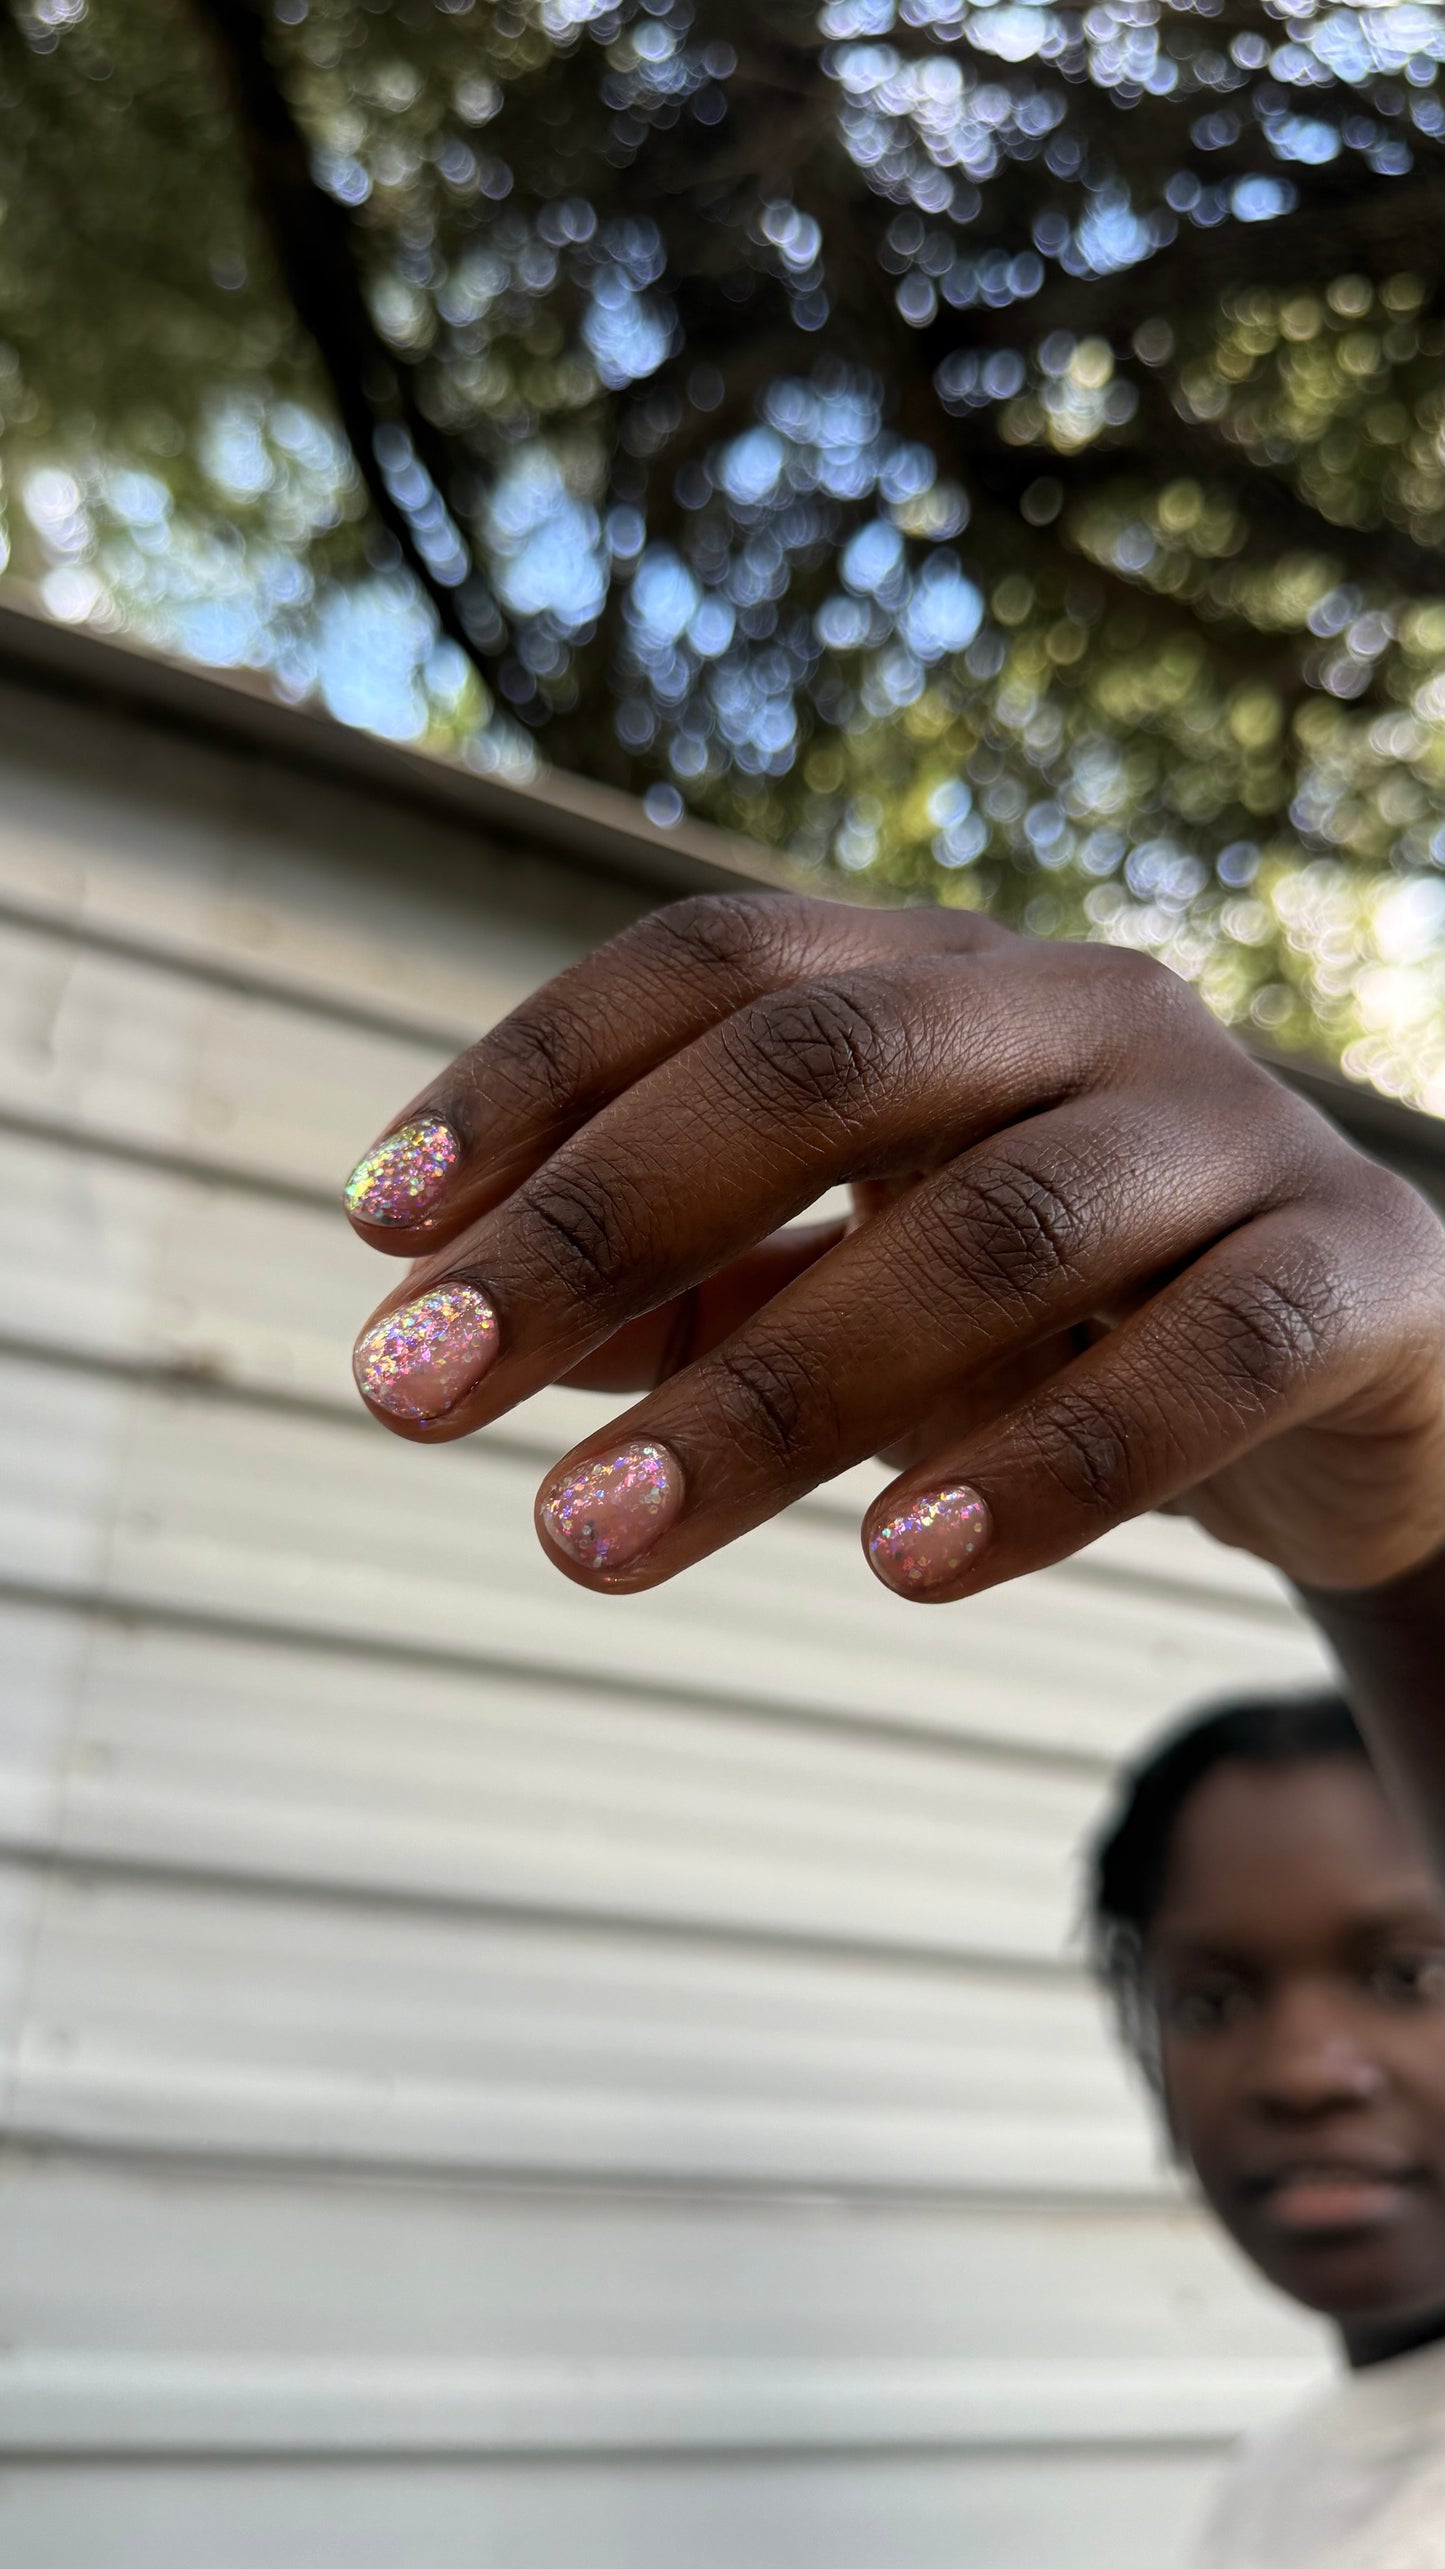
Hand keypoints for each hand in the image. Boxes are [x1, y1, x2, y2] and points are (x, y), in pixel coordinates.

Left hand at [343, 894, 1443, 1600]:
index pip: (710, 967)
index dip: (532, 1077)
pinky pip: (1200, 1359)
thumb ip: (694, 1286)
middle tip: (409, 1393)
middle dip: (594, 1228)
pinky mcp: (1355, 1271)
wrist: (1366, 1363)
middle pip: (817, 1067)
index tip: (375, 1227)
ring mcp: (1232, 1128)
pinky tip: (898, 1566)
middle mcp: (1086, 1009)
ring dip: (767, 1397)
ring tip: (588, 1538)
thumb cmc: (1068, 1308)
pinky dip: (1045, 1466)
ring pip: (989, 1231)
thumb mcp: (864, 1280)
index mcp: (948, 978)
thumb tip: (458, 1327)